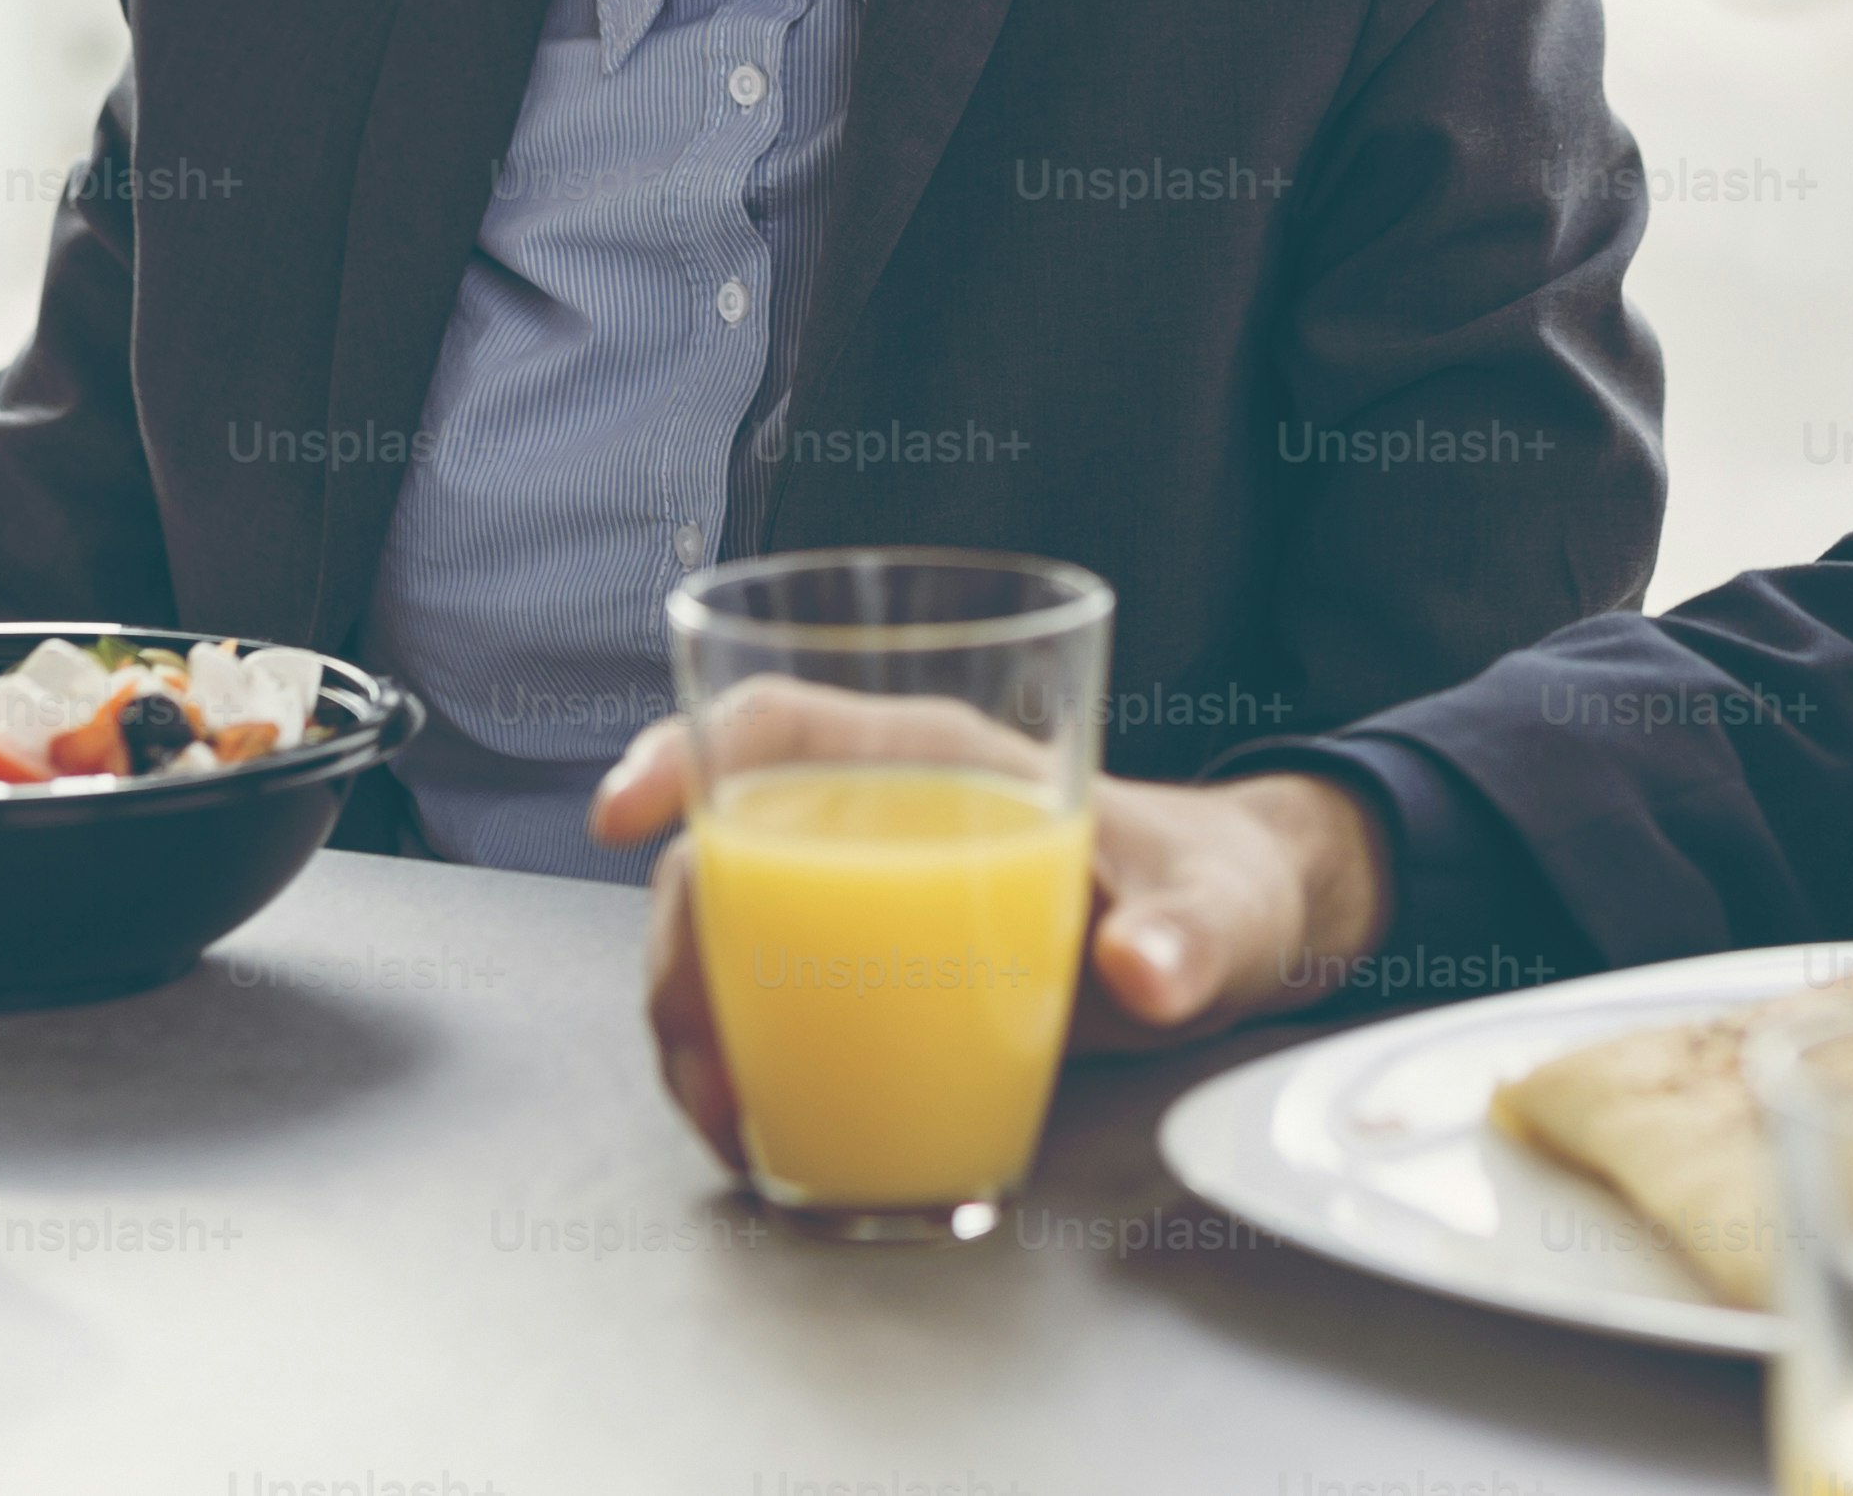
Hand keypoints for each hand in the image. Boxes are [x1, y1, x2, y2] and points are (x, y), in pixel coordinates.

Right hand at [588, 684, 1393, 1172]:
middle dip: (680, 954)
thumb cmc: (1213, 889)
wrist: (1227, 938)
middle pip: (726, 851)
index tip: (625, 812)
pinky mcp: (869, 974)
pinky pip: (766, 1002)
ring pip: (726, 936)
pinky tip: (756, 1131)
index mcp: (946, 757)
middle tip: (701, 1062)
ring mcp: (864, 897)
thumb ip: (1188, 941)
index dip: (686, 747)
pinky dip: (738, 1065)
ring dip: (696, 1028)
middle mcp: (883, 814)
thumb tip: (1146, 972)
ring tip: (731, 1124)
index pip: (784, 721)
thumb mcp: (1217, 914)